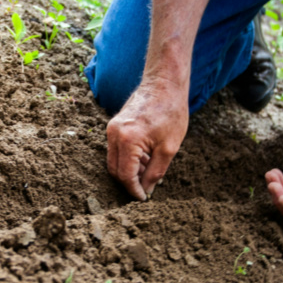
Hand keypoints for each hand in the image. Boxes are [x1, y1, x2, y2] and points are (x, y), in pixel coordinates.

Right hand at [106, 79, 187, 199]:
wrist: (164, 83)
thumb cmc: (171, 112)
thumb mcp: (169, 148)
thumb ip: (155, 172)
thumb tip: (147, 190)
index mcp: (127, 140)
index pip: (125, 175)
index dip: (134, 190)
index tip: (144, 199)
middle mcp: (114, 134)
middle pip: (115, 170)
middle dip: (129, 183)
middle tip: (146, 189)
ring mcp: (111, 129)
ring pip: (114, 161)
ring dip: (129, 171)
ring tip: (150, 171)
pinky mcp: (114, 125)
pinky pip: (116, 150)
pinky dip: (128, 159)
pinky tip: (145, 159)